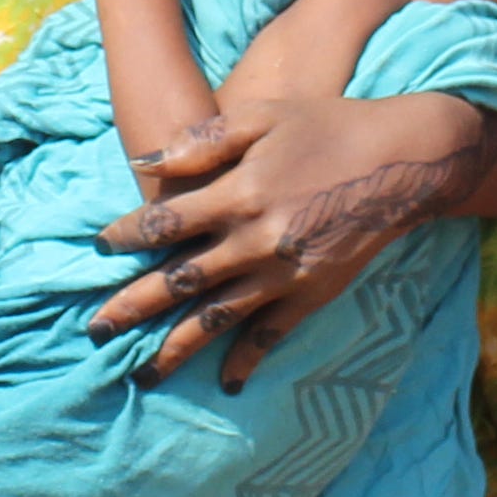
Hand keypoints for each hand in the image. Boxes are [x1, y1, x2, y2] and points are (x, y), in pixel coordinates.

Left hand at [90, 91, 496, 384]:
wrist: (402, 162)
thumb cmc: (327, 127)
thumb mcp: (263, 115)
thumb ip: (202, 139)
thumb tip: (144, 163)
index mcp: (237, 192)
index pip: (164, 223)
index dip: (125, 237)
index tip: (99, 249)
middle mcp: (254, 239)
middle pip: (178, 281)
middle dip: (131, 308)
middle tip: (94, 331)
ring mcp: (283, 272)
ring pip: (216, 318)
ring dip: (175, 349)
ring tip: (142, 375)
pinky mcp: (312, 293)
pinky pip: (271, 334)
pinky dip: (247, 359)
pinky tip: (225, 381)